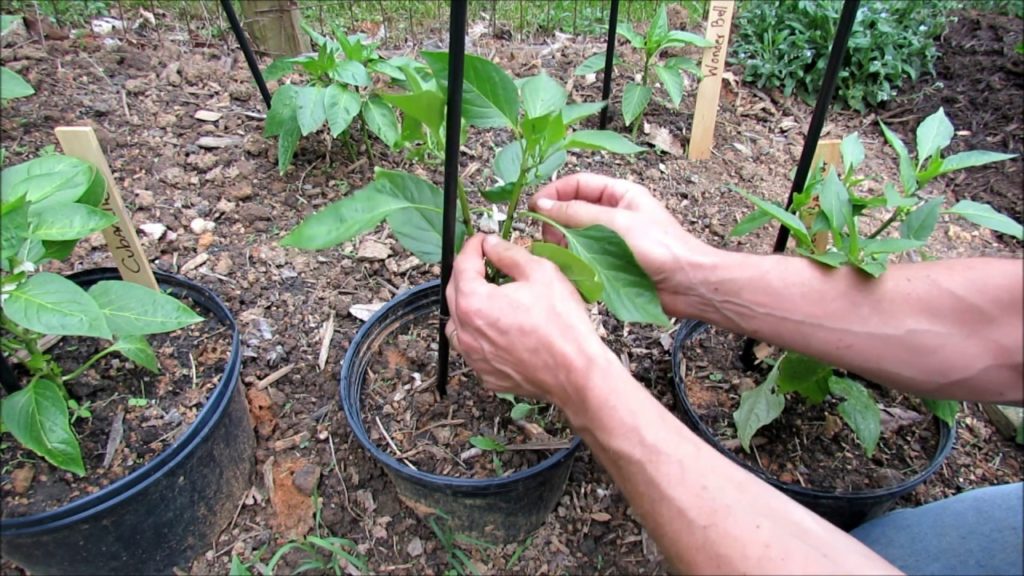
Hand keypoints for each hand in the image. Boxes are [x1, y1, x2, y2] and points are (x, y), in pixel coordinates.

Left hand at [445, 234, 617, 405]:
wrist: (576, 372)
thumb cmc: (562, 324)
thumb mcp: (540, 272)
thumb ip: (509, 254)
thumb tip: (492, 245)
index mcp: (474, 302)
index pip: (461, 265)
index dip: (472, 246)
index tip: (482, 240)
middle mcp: (465, 331)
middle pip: (454, 292)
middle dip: (467, 273)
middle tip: (486, 262)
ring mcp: (473, 356)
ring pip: (458, 323)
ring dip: (468, 305)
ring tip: (490, 296)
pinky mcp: (485, 373)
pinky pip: (472, 348)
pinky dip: (479, 333)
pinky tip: (499, 327)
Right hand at [530, 173, 721, 317]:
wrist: (688, 284)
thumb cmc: (661, 247)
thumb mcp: (616, 222)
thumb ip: (578, 212)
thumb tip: (542, 205)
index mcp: (619, 193)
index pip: (577, 184)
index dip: (554, 193)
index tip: (533, 209)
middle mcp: (613, 213)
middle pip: (572, 209)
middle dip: (555, 221)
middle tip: (546, 238)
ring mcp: (611, 239)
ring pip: (574, 236)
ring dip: (562, 243)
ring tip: (556, 255)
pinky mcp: (610, 263)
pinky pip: (583, 258)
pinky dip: (573, 262)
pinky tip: (568, 270)